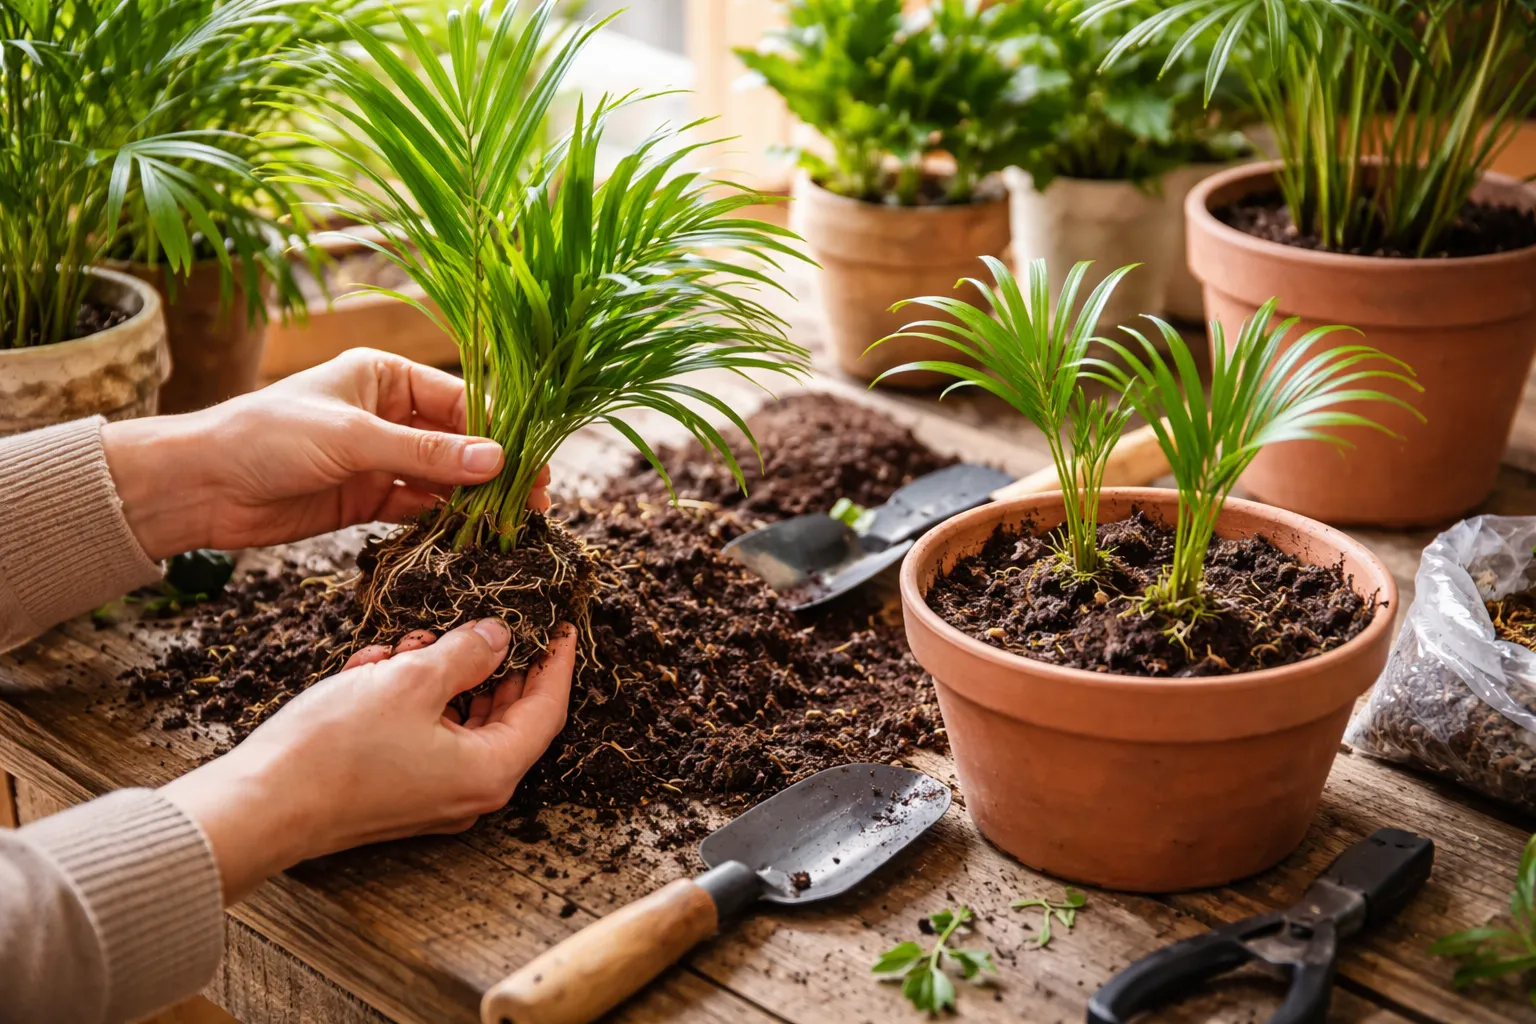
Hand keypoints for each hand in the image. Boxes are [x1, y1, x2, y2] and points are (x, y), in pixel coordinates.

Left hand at [102, 349, 551, 559]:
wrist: (200, 487)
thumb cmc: (268, 438)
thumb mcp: (353, 439)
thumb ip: (426, 453)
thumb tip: (497, 461)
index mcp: (385, 376)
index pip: (460, 401)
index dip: (500, 433)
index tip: (534, 465)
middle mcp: (387, 413)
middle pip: (458, 441)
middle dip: (494, 471)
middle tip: (533, 503)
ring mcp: (379, 458)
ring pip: (442, 478)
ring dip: (473, 500)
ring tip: (510, 526)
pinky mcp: (366, 498)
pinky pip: (418, 508)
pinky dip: (443, 522)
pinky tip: (470, 537)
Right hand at [161, 619, 575, 903]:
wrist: (260, 804)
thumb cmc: (337, 748)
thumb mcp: (412, 681)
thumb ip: (467, 654)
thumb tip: (499, 637)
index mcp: (490, 772)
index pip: (547, 709)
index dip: (557, 662)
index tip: (562, 625)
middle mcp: (469, 791)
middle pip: (505, 715)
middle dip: (492, 662)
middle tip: (484, 619)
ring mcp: (433, 795)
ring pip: (459, 718)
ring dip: (442, 674)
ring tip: (412, 641)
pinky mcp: (398, 790)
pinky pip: (424, 734)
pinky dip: (411, 697)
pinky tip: (378, 665)